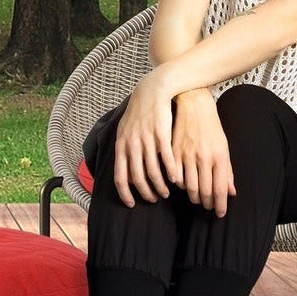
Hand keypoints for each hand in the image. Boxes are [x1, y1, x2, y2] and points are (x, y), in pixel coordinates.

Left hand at [112, 71, 179, 207]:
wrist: (152, 91)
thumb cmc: (139, 113)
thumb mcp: (126, 131)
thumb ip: (125, 152)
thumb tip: (125, 173)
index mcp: (122, 145)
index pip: (120, 177)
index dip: (125, 193)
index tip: (131, 204)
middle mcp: (132, 144)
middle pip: (137, 177)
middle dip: (146, 192)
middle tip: (154, 199)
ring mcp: (146, 139)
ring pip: (153, 171)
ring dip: (160, 186)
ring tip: (166, 192)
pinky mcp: (161, 134)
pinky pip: (167, 158)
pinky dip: (171, 172)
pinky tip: (176, 179)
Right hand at [170, 89, 236, 217]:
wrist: (193, 106)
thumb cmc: (211, 127)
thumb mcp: (224, 147)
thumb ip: (227, 171)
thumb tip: (231, 192)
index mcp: (219, 157)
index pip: (220, 189)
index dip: (220, 205)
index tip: (219, 214)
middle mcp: (203, 157)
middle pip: (204, 191)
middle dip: (206, 203)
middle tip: (207, 207)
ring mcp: (187, 155)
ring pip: (189, 186)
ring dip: (193, 197)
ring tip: (196, 199)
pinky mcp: (173, 151)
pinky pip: (175, 176)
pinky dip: (179, 184)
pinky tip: (183, 185)